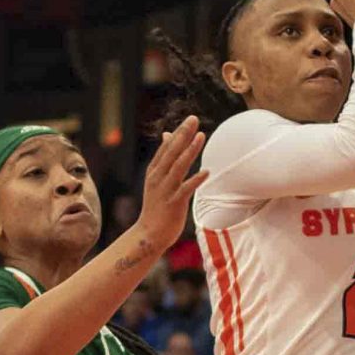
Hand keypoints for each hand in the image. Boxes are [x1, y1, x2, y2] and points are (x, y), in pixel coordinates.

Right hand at [130, 117, 206, 255]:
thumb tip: (167, 135)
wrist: (149, 234)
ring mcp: (166, 190)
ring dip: (190, 151)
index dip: (178, 133)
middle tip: (194, 119)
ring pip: (179, 166)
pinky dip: (195, 180)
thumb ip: (164, 158)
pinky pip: (186, 189)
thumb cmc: (156, 207)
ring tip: (201, 136)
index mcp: (154, 171)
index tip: (190, 120)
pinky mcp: (174, 203)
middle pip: (172, 152)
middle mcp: (158, 178)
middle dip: (183, 135)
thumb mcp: (156, 179)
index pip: (166, 148)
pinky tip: (206, 172)